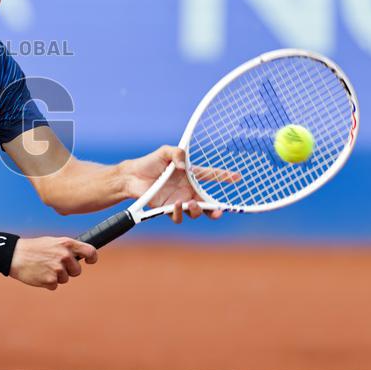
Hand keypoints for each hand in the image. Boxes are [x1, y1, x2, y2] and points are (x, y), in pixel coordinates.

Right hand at [9, 236, 96, 289]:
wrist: (14, 256)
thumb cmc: (33, 248)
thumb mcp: (52, 242)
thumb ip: (67, 248)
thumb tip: (80, 255)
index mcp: (66, 244)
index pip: (90, 251)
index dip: (92, 258)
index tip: (89, 261)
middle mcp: (64, 256)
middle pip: (77, 271)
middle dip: (68, 270)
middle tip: (53, 264)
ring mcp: (58, 269)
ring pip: (65, 279)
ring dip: (56, 276)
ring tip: (43, 267)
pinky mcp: (51, 280)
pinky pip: (54, 286)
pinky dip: (47, 282)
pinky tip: (39, 274)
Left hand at [122, 146, 239, 222]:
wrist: (132, 176)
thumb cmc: (149, 163)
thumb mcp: (165, 152)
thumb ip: (177, 153)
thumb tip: (184, 165)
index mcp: (190, 175)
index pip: (211, 176)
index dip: (225, 177)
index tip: (238, 177)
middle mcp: (187, 190)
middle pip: (207, 203)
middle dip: (216, 210)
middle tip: (219, 211)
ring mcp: (178, 200)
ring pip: (195, 213)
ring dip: (197, 211)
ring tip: (191, 204)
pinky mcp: (167, 209)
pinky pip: (178, 216)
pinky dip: (179, 213)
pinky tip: (177, 205)